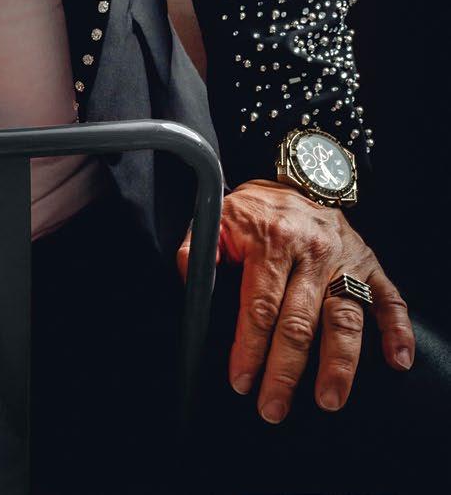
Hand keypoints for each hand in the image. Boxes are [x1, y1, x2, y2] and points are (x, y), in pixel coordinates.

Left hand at [176, 179, 414, 422]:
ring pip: (344, 318)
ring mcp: (345, 260)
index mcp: (271, 241)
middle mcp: (311, 252)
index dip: (249, 347)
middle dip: (285, 370)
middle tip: (273, 407)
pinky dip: (396, 331)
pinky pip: (389, 300)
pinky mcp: (371, 267)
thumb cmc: (258, 209)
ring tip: (328, 399)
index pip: (259, 305)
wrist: (302, 179)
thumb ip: (200, 248)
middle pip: (299, 321)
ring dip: (339, 363)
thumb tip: (189, 279)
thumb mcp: (220, 216)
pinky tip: (397, 360)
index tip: (241, 379)